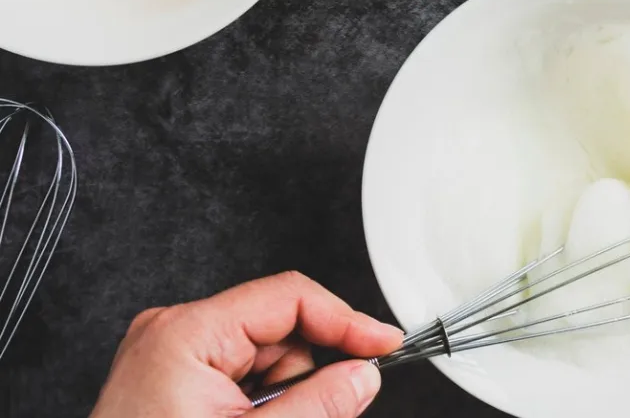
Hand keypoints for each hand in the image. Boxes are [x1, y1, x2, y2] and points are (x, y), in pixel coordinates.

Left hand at [90, 272, 405, 417]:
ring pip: (268, 357)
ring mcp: (171, 356)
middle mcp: (175, 334)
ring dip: (284, 396)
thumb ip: (318, 405)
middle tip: (310, 412)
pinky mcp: (174, 380)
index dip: (346, 320)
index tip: (384, 344)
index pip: (290, 298)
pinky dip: (261, 405)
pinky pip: (243, 377)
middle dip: (307, 374)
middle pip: (281, 329)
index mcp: (187, 334)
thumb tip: (362, 376)